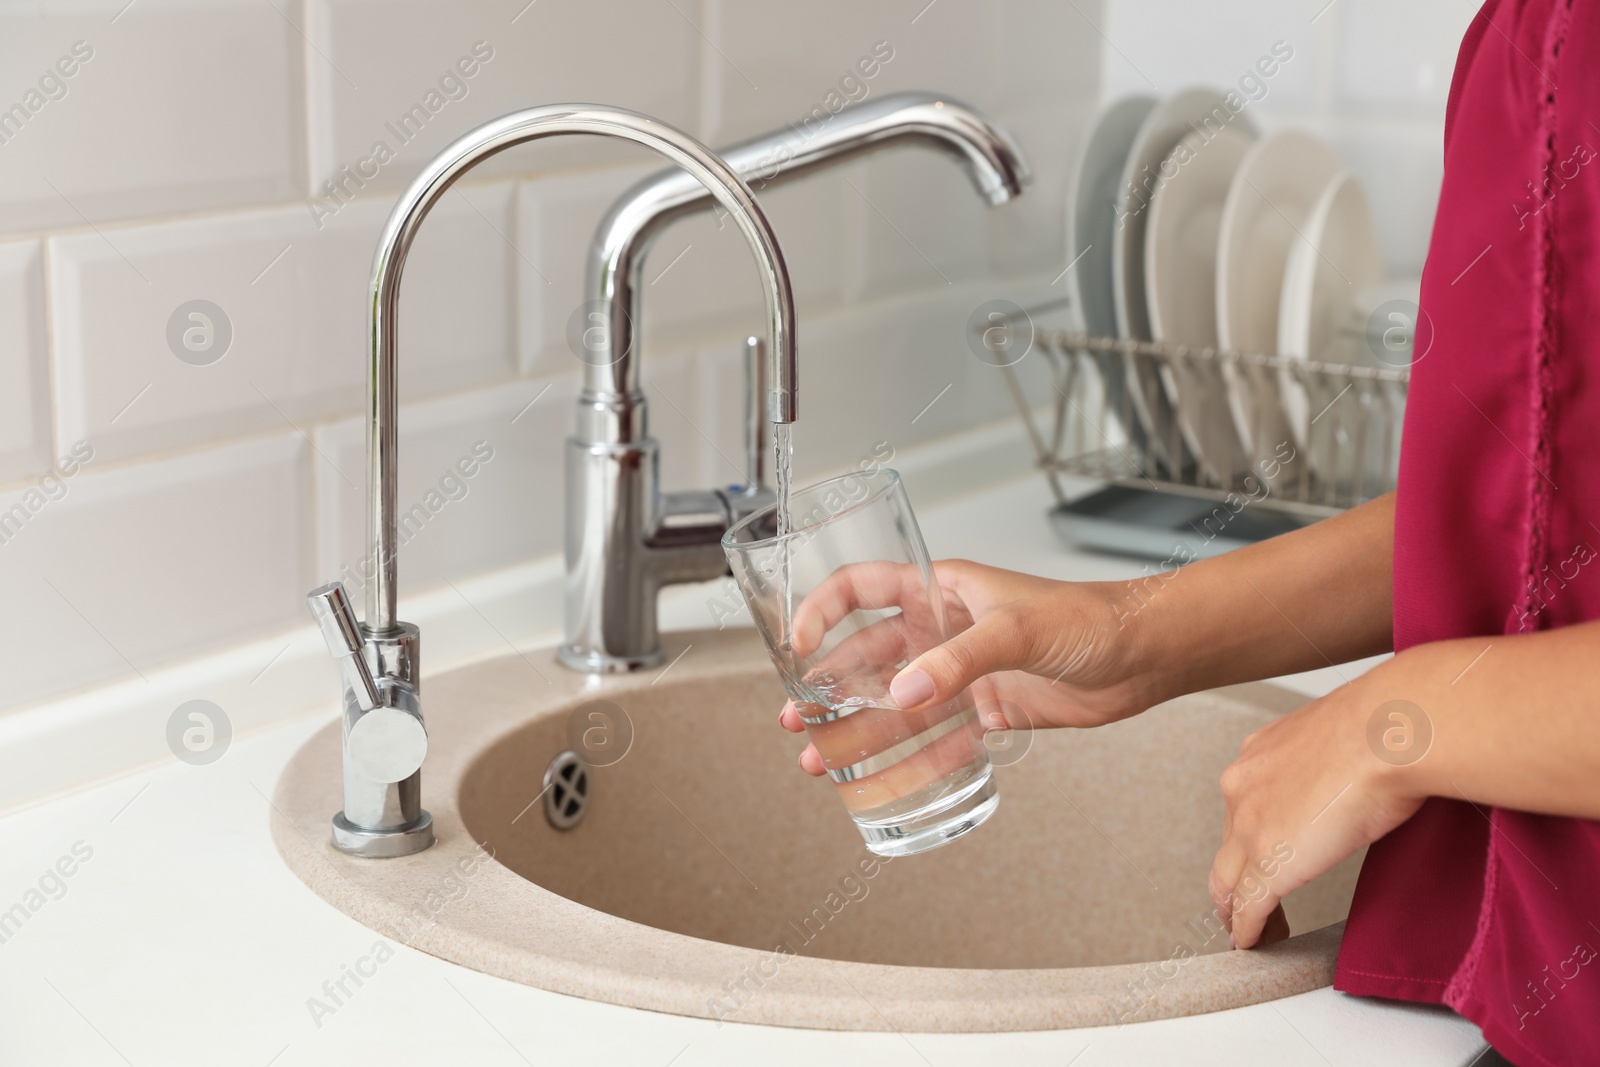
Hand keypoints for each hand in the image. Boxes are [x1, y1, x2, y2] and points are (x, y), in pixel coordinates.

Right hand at [778, 559, 1160, 774]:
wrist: (1145, 655)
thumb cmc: (1089, 617)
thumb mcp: (1016, 629)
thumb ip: (960, 660)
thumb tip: (905, 691)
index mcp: (942, 589)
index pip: (863, 589)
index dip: (823, 611)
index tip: (796, 645)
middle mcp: (945, 629)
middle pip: (869, 658)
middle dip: (829, 690)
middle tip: (797, 720)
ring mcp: (964, 672)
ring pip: (897, 706)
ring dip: (858, 732)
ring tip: (821, 760)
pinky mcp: (988, 711)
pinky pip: (938, 740)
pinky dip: (909, 761)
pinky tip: (881, 782)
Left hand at [1209, 664, 1427, 947]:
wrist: (1386, 732)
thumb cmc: (1382, 726)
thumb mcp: (1342, 734)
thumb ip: (1335, 757)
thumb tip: (1361, 768)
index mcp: (1260, 754)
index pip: (1243, 806)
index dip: (1249, 837)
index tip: (1262, 852)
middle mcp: (1243, 787)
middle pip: (1228, 846)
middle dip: (1236, 877)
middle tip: (1246, 901)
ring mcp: (1250, 828)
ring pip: (1228, 881)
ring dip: (1236, 910)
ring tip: (1248, 930)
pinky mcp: (1269, 864)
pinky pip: (1249, 908)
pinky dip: (1248, 930)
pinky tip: (1253, 943)